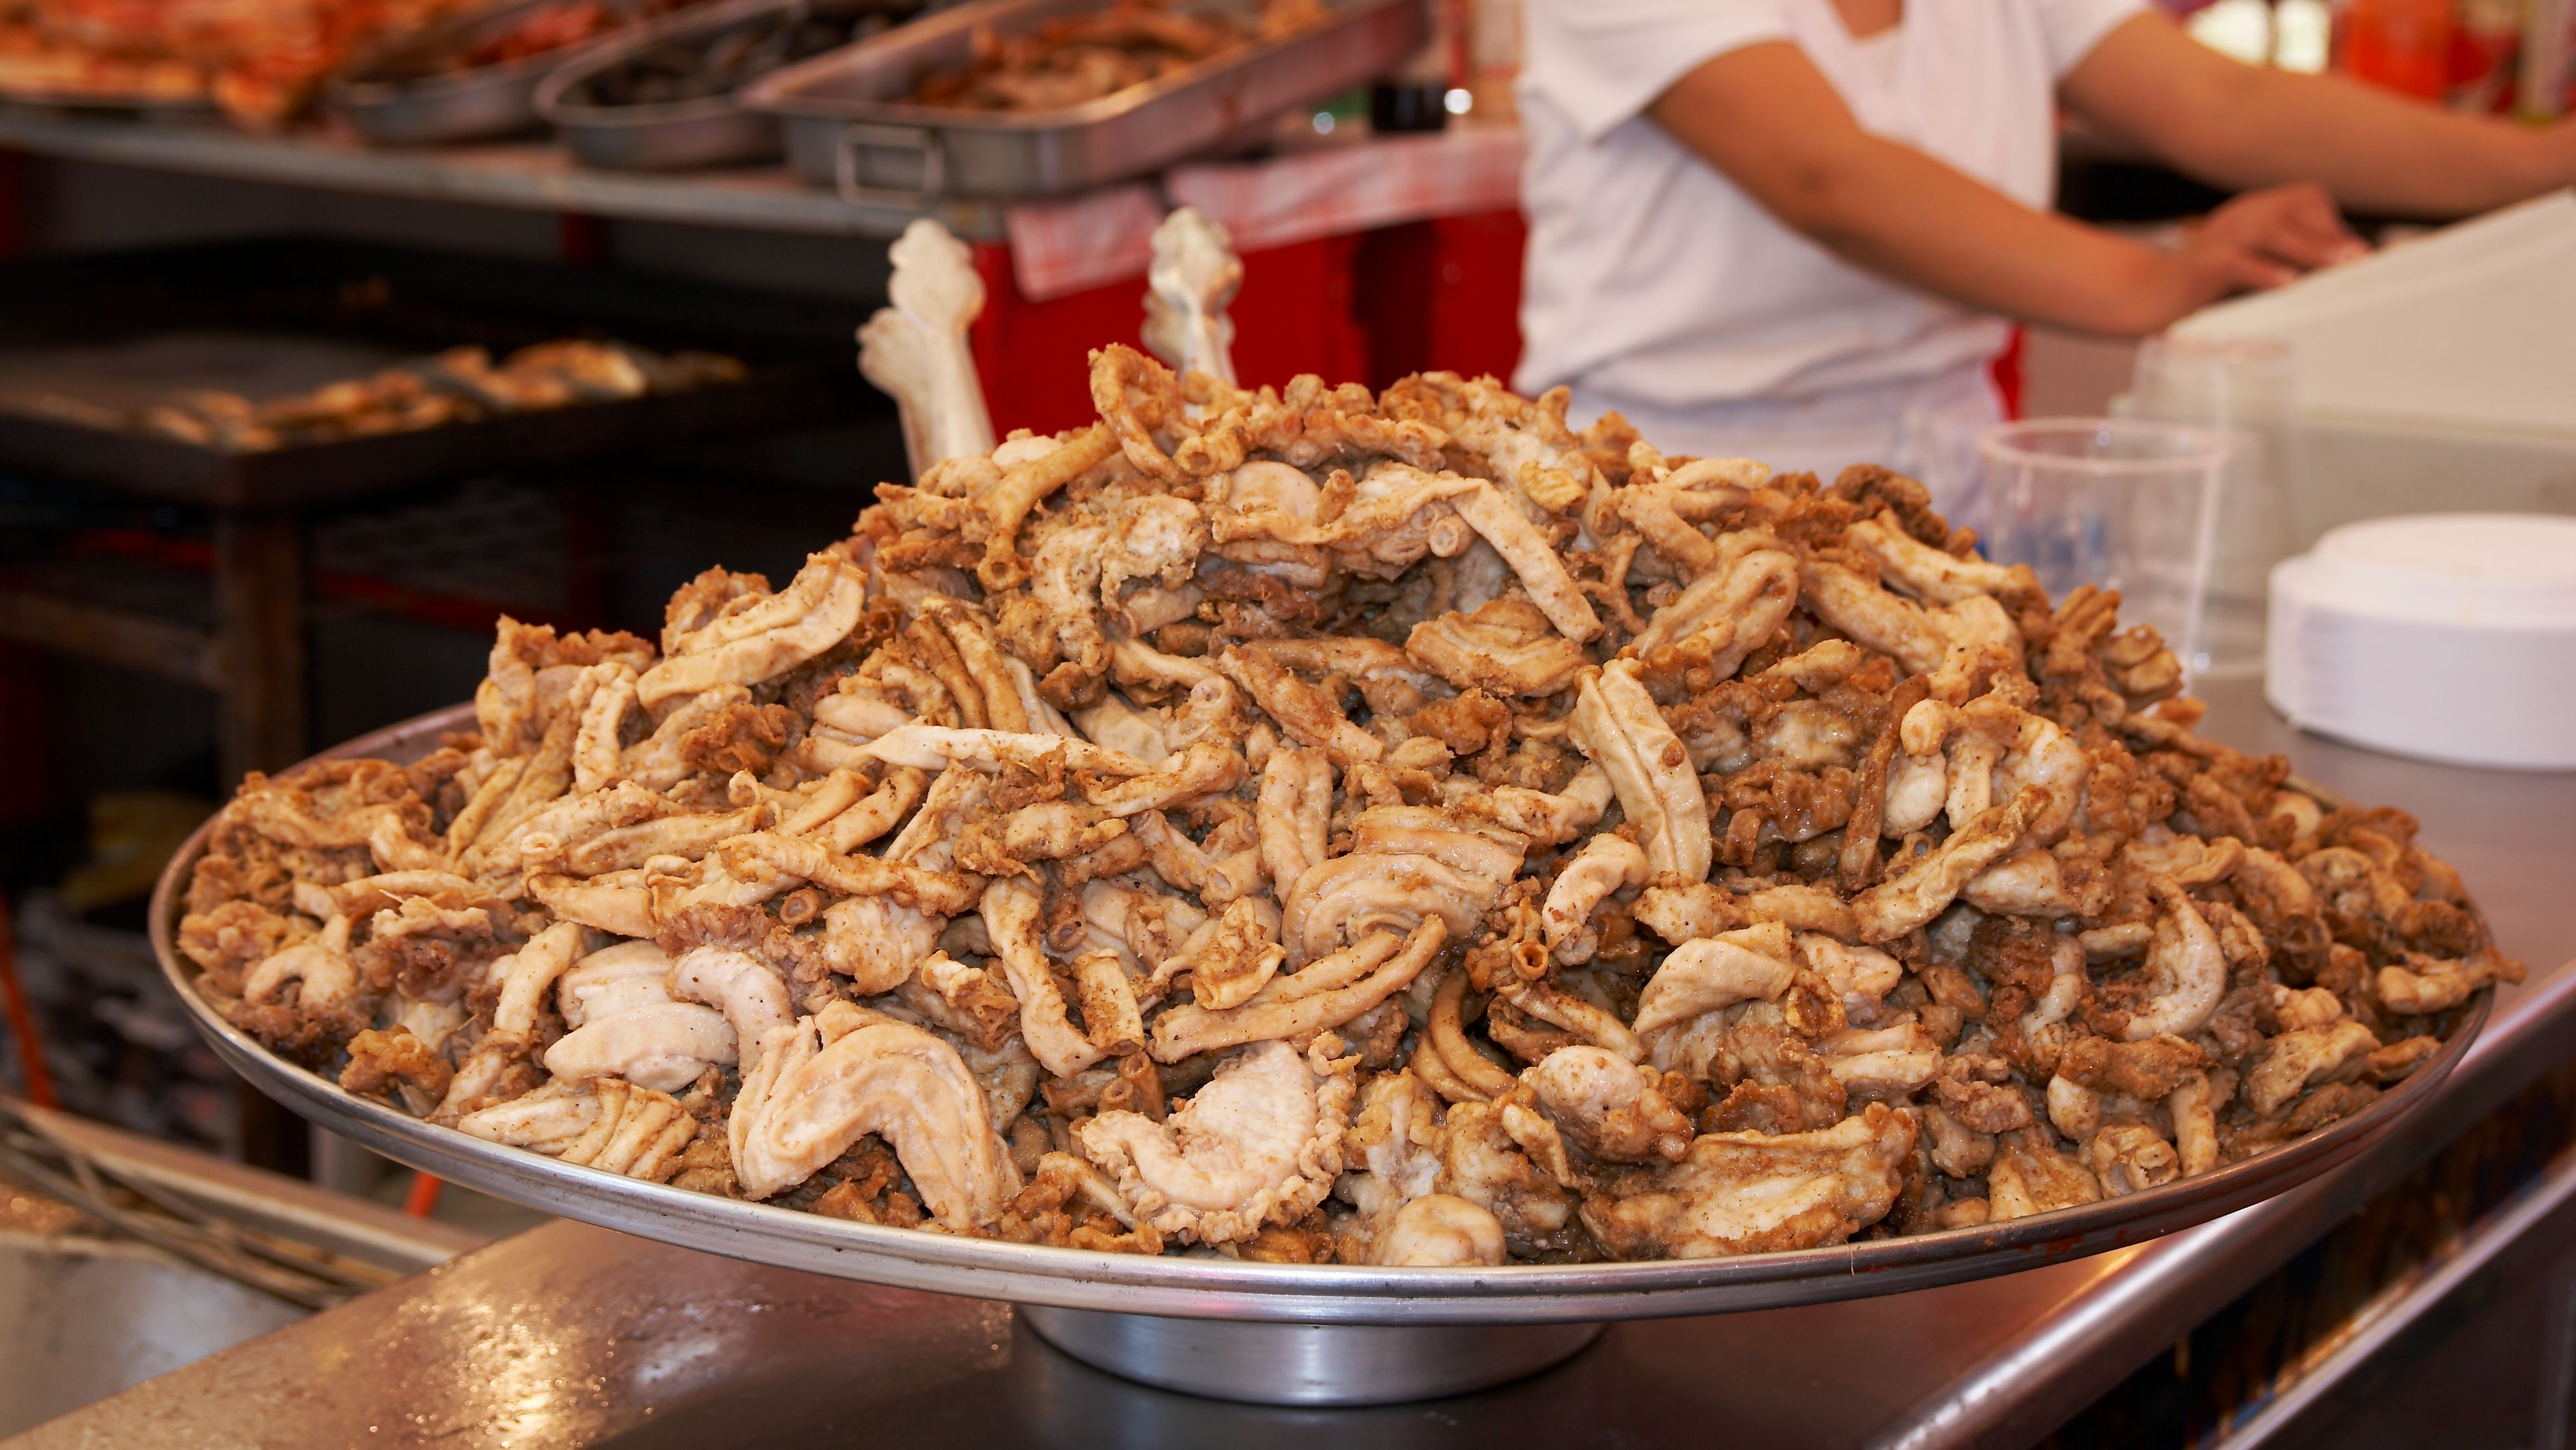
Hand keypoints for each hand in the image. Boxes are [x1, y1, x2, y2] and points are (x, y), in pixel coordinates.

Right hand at [2142, 182, 2364, 328]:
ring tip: (2335, 266)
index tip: (2352, 255)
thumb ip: (2286, 256)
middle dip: (2328, 235)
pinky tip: (2285, 283)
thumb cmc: (2204, 284)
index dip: (2331, 224)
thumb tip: (2338, 265)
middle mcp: (2239, 216)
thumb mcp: (2251, 261)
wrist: (2146, 297)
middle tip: (2357, 259)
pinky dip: (2264, 271)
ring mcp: (2219, 238)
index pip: (2305, 199)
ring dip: (2308, 248)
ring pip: (2271, 231)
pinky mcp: (2202, 266)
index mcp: (2253, 212)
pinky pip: (2237, 261)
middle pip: (2294, 209)